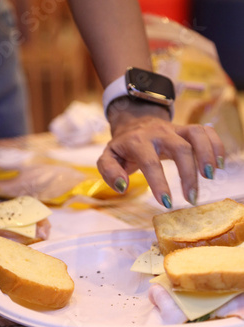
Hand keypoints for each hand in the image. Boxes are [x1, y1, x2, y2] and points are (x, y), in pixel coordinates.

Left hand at [97, 99, 224, 207]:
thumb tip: (122, 186)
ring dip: (207, 154)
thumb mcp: (107, 157)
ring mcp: (175, 129)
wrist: (134, 123)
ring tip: (211, 176)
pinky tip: (219, 164)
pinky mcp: (187, 129)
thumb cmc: (123, 147)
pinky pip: (206, 131)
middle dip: (188, 174)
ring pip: (196, 134)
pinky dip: (216, 145)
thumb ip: (109, 172)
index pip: (150, 162)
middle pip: (180, 148)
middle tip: (191, 198)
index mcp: (137, 141)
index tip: (166, 203)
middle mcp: (159, 133)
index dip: (159, 183)